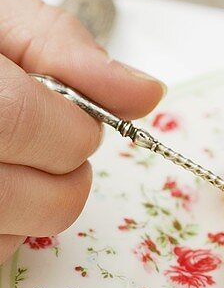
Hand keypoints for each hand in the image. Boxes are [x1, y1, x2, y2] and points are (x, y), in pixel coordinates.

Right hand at [0, 0, 163, 264]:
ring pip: (16, 238)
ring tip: (6, 157)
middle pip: (44, 202)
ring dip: (33, 204)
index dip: (72, 128)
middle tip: (44, 140)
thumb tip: (146, 94)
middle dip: (67, 173)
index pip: (31, 125)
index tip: (72, 116)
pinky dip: (2, 228)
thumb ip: (64, 48)